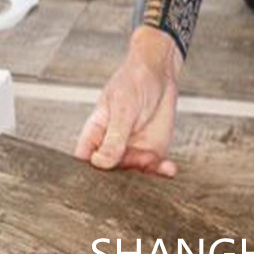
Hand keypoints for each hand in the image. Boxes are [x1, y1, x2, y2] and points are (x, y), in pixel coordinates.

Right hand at [74, 26, 183, 175]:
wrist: (160, 75)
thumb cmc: (133, 84)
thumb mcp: (122, 109)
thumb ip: (114, 137)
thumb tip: (100, 163)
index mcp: (95, 135)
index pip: (84, 160)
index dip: (87, 174)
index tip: (98, 178)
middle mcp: (112, 148)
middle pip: (110, 173)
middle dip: (121, 178)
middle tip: (135, 165)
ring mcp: (132, 152)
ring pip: (134, 174)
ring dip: (144, 172)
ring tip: (153, 160)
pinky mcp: (152, 154)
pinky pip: (155, 169)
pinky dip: (162, 171)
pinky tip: (169, 169)